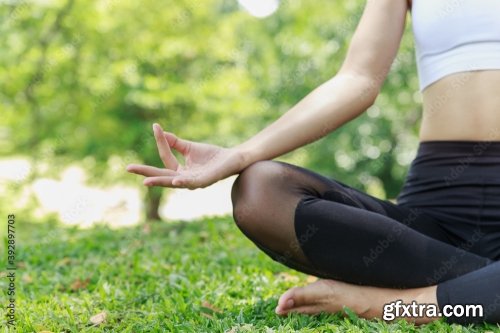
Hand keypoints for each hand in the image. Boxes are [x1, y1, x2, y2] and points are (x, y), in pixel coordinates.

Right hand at [126, 123, 244, 188]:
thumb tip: (159, 131)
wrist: (233, 158)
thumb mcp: (189, 147)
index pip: (165, 158)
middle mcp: (184, 179)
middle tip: (128, 168)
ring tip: (146, 182)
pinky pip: (192, 183)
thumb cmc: (212, 155)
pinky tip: (176, 180)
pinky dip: (183, 182)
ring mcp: (194, 182)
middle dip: (146, 173)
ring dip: (160, 182)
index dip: (161, 142)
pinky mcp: (205, 181)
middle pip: (162, 176)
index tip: (156, 127)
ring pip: (173, 183)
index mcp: (180, 172)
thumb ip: (175, 143)